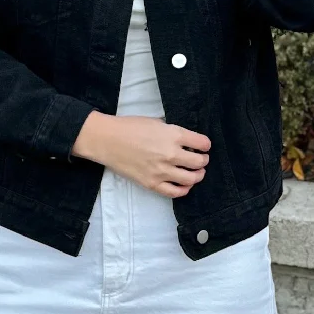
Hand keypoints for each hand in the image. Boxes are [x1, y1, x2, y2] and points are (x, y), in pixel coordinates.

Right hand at [79, 113, 210, 197]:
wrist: (108, 140)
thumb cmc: (130, 127)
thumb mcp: (156, 121)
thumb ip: (172, 131)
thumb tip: (185, 139)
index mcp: (173, 134)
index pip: (201, 143)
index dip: (205, 144)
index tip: (204, 146)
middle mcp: (171, 154)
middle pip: (199, 162)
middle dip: (203, 160)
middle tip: (201, 159)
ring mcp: (162, 171)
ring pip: (191, 179)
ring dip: (197, 175)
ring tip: (196, 172)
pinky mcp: (152, 184)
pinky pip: (175, 192)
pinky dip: (184, 189)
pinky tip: (185, 185)